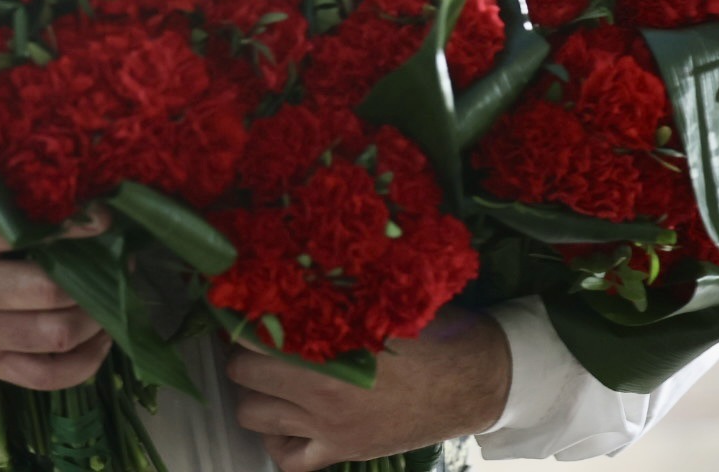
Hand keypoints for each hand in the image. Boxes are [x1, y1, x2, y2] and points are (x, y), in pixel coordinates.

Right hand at [0, 211, 112, 388]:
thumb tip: (4, 143)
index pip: (12, 232)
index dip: (65, 226)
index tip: (102, 215)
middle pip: (46, 291)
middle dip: (92, 277)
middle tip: (119, 257)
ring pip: (53, 334)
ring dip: (95, 317)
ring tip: (117, 294)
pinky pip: (45, 377)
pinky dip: (83, 364)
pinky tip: (102, 341)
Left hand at [227, 307, 510, 471]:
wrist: (477, 380)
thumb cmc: (435, 331)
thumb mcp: (386, 301)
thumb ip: (338, 290)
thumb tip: (292, 265)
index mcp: (333, 351)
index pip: (256, 333)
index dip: (243, 312)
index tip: (241, 299)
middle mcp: (324, 395)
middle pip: (243, 372)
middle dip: (243, 350)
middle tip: (254, 333)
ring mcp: (331, 429)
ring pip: (253, 415)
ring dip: (253, 390)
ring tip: (266, 371)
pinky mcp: (344, 451)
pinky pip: (288, 458)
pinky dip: (277, 440)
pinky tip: (285, 417)